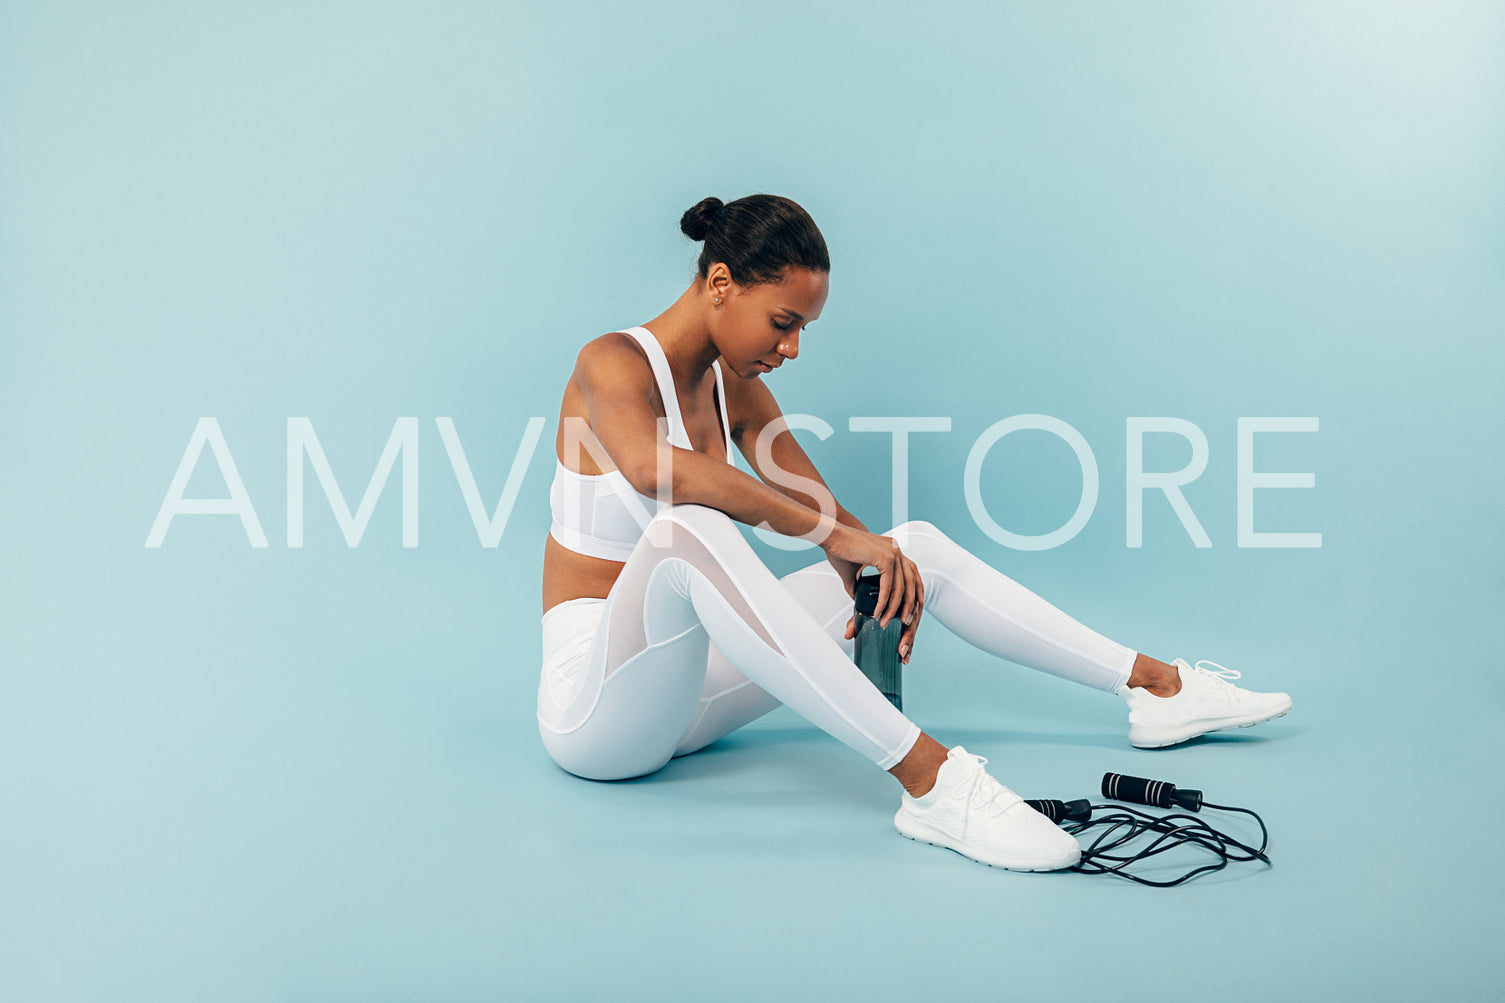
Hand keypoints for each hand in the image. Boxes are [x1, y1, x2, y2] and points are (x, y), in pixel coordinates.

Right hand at [822, 524, 925, 664]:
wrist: (830, 535)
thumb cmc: (839, 548)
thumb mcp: (852, 571)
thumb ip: (858, 584)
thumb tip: (857, 600)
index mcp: (892, 550)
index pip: (911, 572)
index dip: (916, 589)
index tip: (916, 606)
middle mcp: (896, 550)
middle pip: (911, 581)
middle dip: (910, 604)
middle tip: (905, 621)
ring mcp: (893, 553)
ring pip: (900, 587)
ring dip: (894, 608)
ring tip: (886, 622)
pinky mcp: (885, 558)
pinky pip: (888, 586)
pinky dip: (884, 602)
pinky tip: (878, 613)